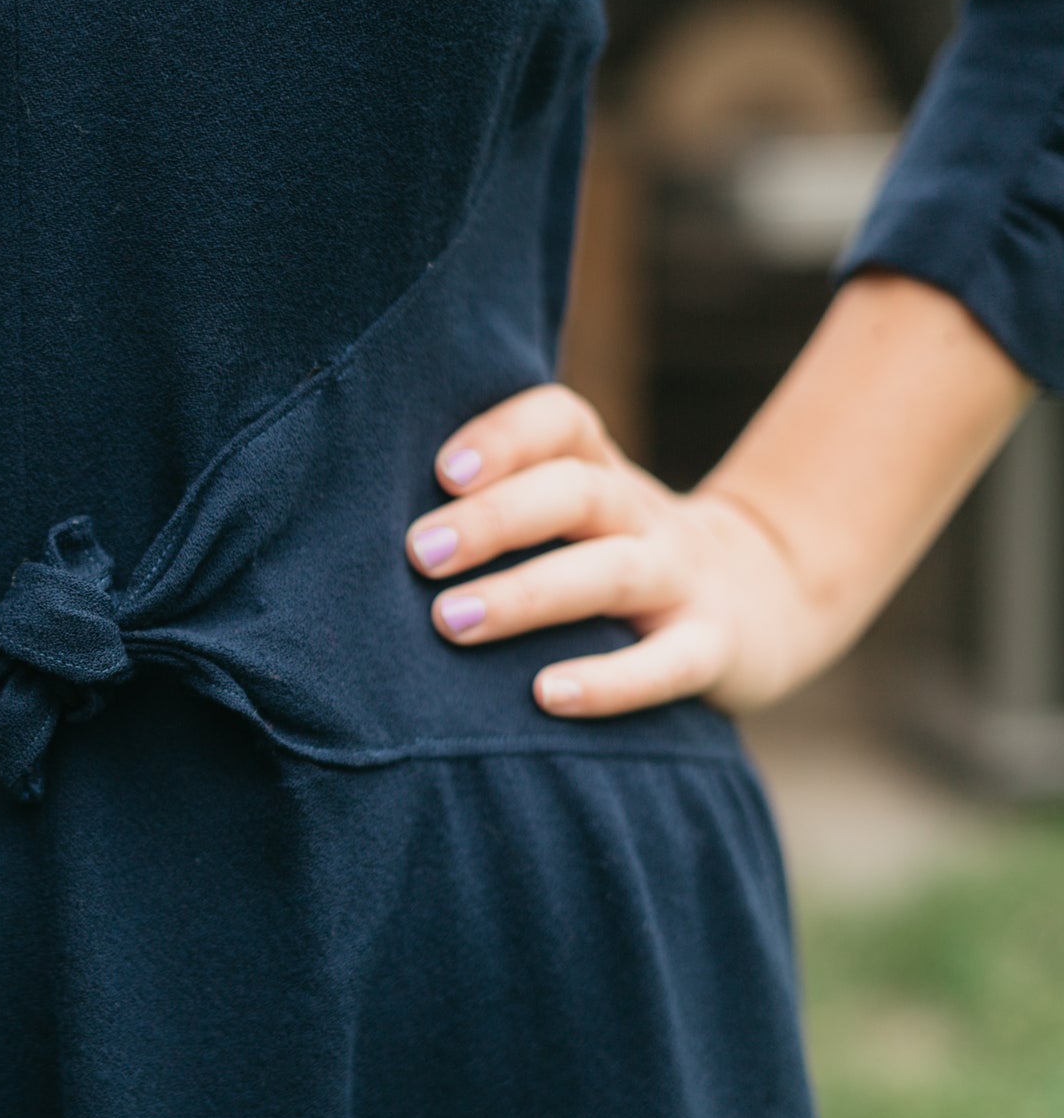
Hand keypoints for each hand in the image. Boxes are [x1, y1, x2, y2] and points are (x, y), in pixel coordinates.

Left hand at [403, 383, 818, 718]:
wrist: (758, 596)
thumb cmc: (606, 553)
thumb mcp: (567, 511)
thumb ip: (491, 504)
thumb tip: (358, 524)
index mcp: (596, 469)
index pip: (560, 422)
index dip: (504, 437)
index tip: (440, 472)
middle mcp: (639, 513)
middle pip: (576, 493)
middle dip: (495, 520)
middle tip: (418, 554)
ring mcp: (681, 577)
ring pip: (610, 572)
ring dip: (527, 595)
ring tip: (449, 622)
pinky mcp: (712, 645)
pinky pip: (669, 663)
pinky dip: (610, 682)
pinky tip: (545, 695)